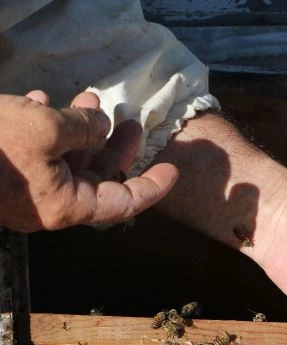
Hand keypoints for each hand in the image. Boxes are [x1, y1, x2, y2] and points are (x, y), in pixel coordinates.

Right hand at [0, 90, 178, 231]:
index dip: (152, 186)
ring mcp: (25, 192)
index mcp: (66, 206)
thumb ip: (82, 127)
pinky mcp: (5, 174)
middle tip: (131, 122)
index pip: (123, 203)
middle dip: (116, 146)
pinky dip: (44, 128)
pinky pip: (35, 154)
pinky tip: (41, 100)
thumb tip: (99, 124)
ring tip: (87, 99)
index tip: (172, 170)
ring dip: (78, 130)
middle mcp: (49, 205)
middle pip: (97, 179)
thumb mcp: (46, 128)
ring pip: (66, 161)